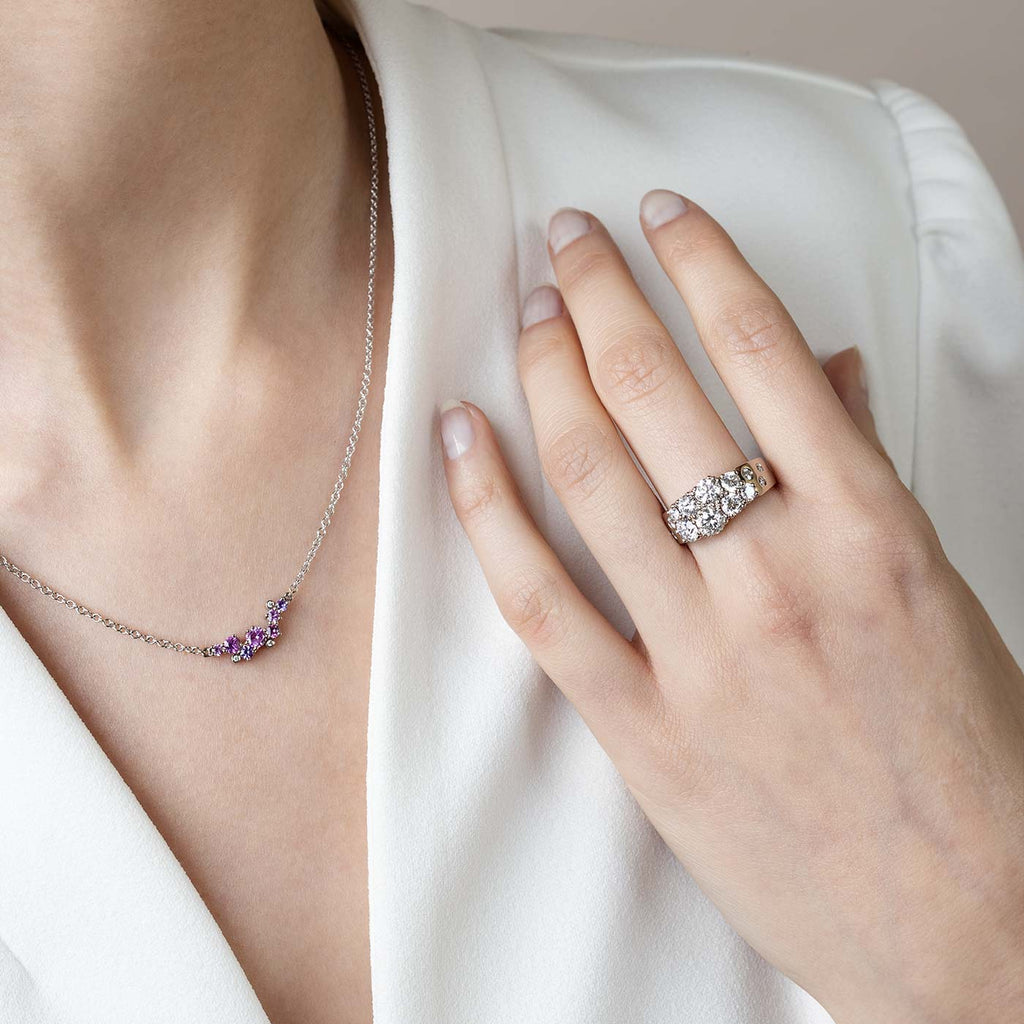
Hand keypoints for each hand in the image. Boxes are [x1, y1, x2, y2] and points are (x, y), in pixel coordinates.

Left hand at [438, 192, 1023, 1023]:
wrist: (968, 922)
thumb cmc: (965, 753)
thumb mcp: (935, 588)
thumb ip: (865, 470)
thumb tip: (823, 367)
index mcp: (870, 528)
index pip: (764, 351)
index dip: (699, 263)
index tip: (658, 216)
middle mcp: (780, 575)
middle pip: (659, 393)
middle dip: (601, 296)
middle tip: (564, 241)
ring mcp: (703, 655)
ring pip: (592, 477)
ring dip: (547, 375)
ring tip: (526, 315)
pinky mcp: (643, 732)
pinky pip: (541, 601)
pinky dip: (487, 510)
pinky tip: (459, 438)